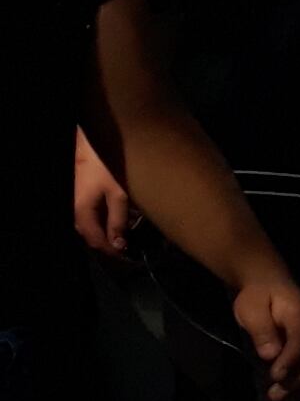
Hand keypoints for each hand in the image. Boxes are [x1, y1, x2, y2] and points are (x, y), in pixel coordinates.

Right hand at [71, 131, 132, 254]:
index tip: (127, 257)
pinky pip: (86, 213)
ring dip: (102, 231)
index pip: (95, 240)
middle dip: (107, 242)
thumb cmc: (106, 166)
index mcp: (81, 211)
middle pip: (88, 234)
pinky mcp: (77, 194)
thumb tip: (118, 245)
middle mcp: (72, 208)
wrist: (89, 144)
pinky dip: (99, 219)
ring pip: (86, 224)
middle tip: (126, 246)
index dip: (111, 251)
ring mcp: (73, 201)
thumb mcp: (118, 195)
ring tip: (121, 233)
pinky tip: (113, 217)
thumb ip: (118, 221)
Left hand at [234, 273, 299, 398]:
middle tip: (276, 394)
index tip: (276, 377)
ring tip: (281, 396)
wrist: (271, 284)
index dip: (291, 361)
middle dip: (297, 379)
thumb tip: (270, 354)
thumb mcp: (251, 308)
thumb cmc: (258, 297)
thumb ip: (261, 330)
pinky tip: (297, 392)